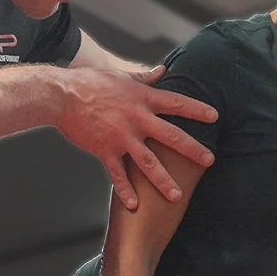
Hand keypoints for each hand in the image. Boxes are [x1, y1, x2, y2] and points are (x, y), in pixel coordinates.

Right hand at [58, 64, 216, 209]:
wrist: (62, 96)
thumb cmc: (90, 83)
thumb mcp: (121, 76)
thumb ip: (144, 76)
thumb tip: (163, 70)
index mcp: (142, 99)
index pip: (176, 103)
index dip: (197, 110)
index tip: (214, 117)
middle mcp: (136, 119)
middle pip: (170, 136)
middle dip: (192, 149)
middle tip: (209, 160)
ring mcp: (121, 137)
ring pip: (147, 162)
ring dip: (163, 180)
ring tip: (176, 195)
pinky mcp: (105, 150)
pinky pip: (118, 175)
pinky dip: (125, 191)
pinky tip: (134, 205)